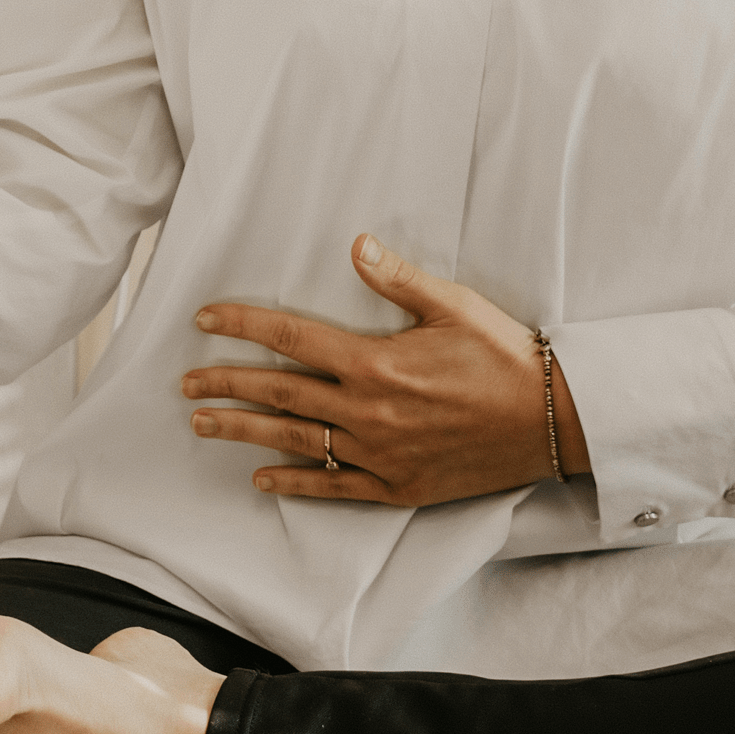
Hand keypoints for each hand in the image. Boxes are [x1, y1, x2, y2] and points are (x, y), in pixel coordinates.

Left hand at [182, 233, 589, 505]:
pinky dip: (294, 482)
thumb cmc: (503, 357)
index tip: (204, 320)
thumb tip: (356, 245)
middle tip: (184, 380)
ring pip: (295, 440)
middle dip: (226, 383)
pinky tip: (262, 478)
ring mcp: (378, 454)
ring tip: (201, 423)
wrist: (549, 422)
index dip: (243, 326)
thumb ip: (399, 279)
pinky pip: (332, 487)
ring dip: (243, 430)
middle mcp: (367, 412)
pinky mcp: (396, 486)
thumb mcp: (453, 305)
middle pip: (279, 393)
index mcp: (375, 362)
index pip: (291, 338)